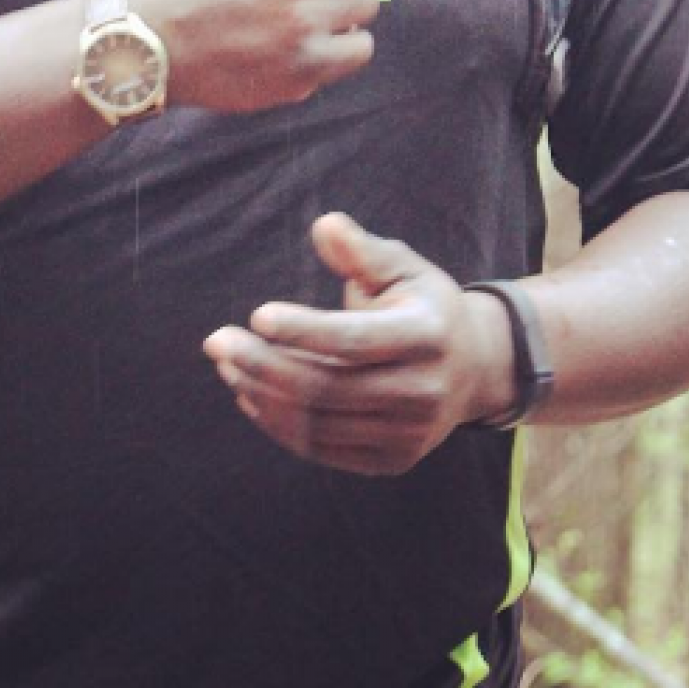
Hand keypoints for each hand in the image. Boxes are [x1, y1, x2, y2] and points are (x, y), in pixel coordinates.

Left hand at [202, 212, 516, 474]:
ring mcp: (408, 435)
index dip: (304, 329)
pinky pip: (321, 448)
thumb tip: (324, 225)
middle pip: (327, 388)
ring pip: (318, 423)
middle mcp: (423, 392)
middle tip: (217, 341)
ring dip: (262, 393)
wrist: (471, 368)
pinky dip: (278, 423)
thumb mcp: (403, 267)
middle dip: (264, 365)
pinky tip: (249, 392)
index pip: (355, 340)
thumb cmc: (422, 304)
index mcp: (428, 337)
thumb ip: (363, 251)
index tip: (256, 314)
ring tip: (227, 363)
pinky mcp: (390, 461)